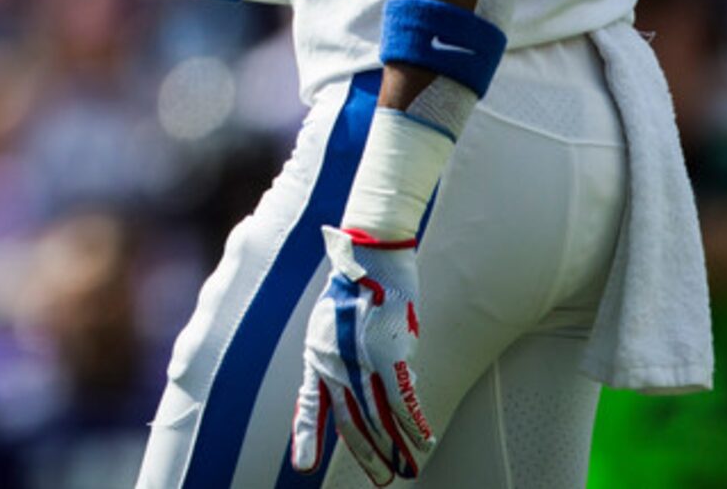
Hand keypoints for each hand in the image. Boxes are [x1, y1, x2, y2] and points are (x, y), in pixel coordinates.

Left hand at [292, 226, 431, 482]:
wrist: (368, 259)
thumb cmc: (352, 287)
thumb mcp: (330, 324)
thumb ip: (339, 356)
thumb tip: (361, 382)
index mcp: (317, 356)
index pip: (308, 405)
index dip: (307, 437)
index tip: (303, 465)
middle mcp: (336, 365)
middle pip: (351, 423)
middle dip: (366, 455)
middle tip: (380, 480)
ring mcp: (362, 363)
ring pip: (379, 420)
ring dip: (394, 448)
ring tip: (405, 470)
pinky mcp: (390, 356)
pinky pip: (403, 401)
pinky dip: (414, 424)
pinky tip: (423, 441)